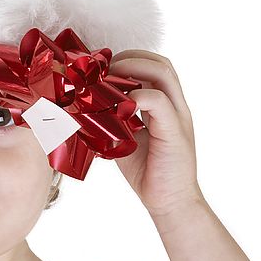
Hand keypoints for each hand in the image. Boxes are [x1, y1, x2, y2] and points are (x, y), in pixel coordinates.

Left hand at [107, 50, 203, 216]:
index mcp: (165, 105)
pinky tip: (117, 108)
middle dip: (128, 59)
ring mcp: (178, 116)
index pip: (152, 66)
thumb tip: (82, 109)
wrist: (169, 201)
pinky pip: (159, 101)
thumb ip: (112, 120)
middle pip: (159, 62)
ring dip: (131, 70)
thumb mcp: (124, 138)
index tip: (102, 70)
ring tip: (108, 83)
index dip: (127, 60)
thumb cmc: (147, 171)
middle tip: (102, 72)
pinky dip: (136, 97)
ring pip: (162, 73)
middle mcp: (175, 105)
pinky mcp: (175, 132)